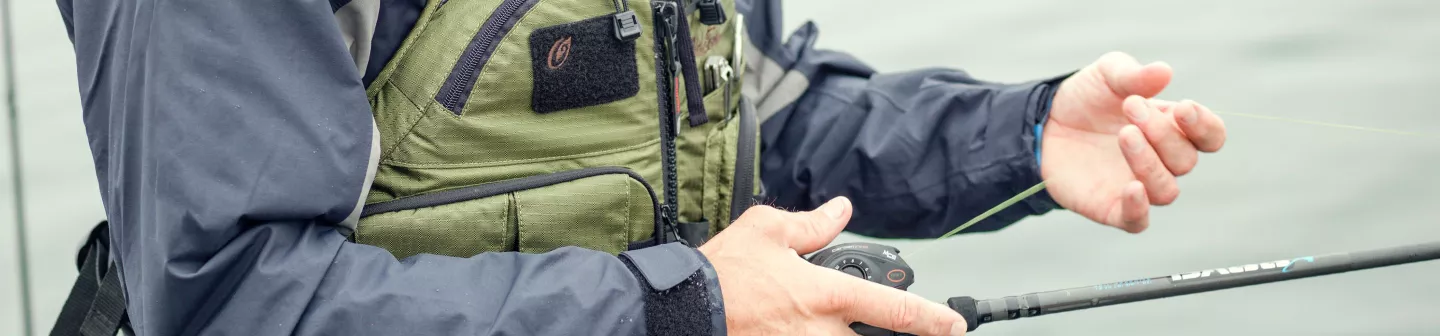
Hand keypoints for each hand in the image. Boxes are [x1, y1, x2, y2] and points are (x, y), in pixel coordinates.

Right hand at [700, 197, 966, 335]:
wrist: (682, 308)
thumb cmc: (722, 272)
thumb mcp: (767, 230)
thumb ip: (812, 224)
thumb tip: (840, 209)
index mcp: (827, 295)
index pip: (896, 309)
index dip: (934, 319)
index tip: (955, 324)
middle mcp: (821, 333)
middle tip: (895, 331)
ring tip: (838, 326)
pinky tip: (804, 332)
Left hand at [1041, 51, 1227, 232]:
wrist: (1042, 123)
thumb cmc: (1084, 99)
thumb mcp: (1106, 75)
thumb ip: (1133, 75)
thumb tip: (1164, 71)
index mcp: (1171, 128)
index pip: (1210, 136)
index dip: (1204, 126)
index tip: (1183, 108)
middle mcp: (1161, 160)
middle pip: (1186, 160)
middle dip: (1163, 133)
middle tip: (1130, 107)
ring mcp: (1138, 185)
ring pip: (1166, 190)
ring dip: (1150, 162)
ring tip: (1124, 134)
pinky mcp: (1111, 207)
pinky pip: (1138, 221)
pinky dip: (1139, 208)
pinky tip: (1132, 188)